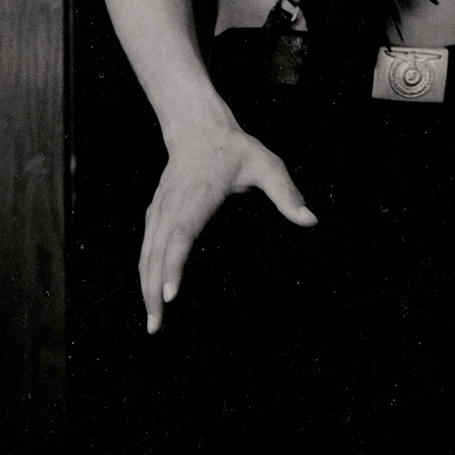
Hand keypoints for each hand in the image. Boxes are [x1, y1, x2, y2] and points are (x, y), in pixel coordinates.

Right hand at [139, 114, 315, 332]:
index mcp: (200, 194)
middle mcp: (174, 205)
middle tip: (157, 326)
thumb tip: (310, 220)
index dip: (175, 265)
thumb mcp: (266, 164)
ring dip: (145, 288)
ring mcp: (160, 209)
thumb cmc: (235, 149)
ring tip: (153, 324)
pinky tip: (148, 297)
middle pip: (158, 252)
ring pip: (147, 253)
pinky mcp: (155, 214)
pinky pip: (146, 248)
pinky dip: (144, 274)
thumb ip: (286, 193)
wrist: (197, 127)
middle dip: (154, 291)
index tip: (171, 295)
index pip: (183, 233)